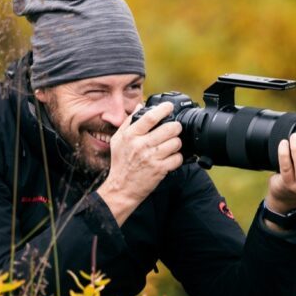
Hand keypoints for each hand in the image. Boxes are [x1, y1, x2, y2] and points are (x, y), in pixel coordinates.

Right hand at [97, 101, 182, 224]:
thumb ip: (129, 122)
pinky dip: (177, 157)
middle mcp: (141, 145)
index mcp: (130, 136)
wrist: (121, 189)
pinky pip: (177, 158)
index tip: (169, 106)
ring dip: (177, 142)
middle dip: (176, 126)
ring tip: (171, 144)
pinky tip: (171, 157)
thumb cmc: (120, 164)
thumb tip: (140, 106)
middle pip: (169, 128)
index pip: (150, 117)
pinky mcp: (160, 170)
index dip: (163, 109)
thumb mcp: (118, 140)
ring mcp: (151, 158)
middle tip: (175, 128)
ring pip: (176, 143)